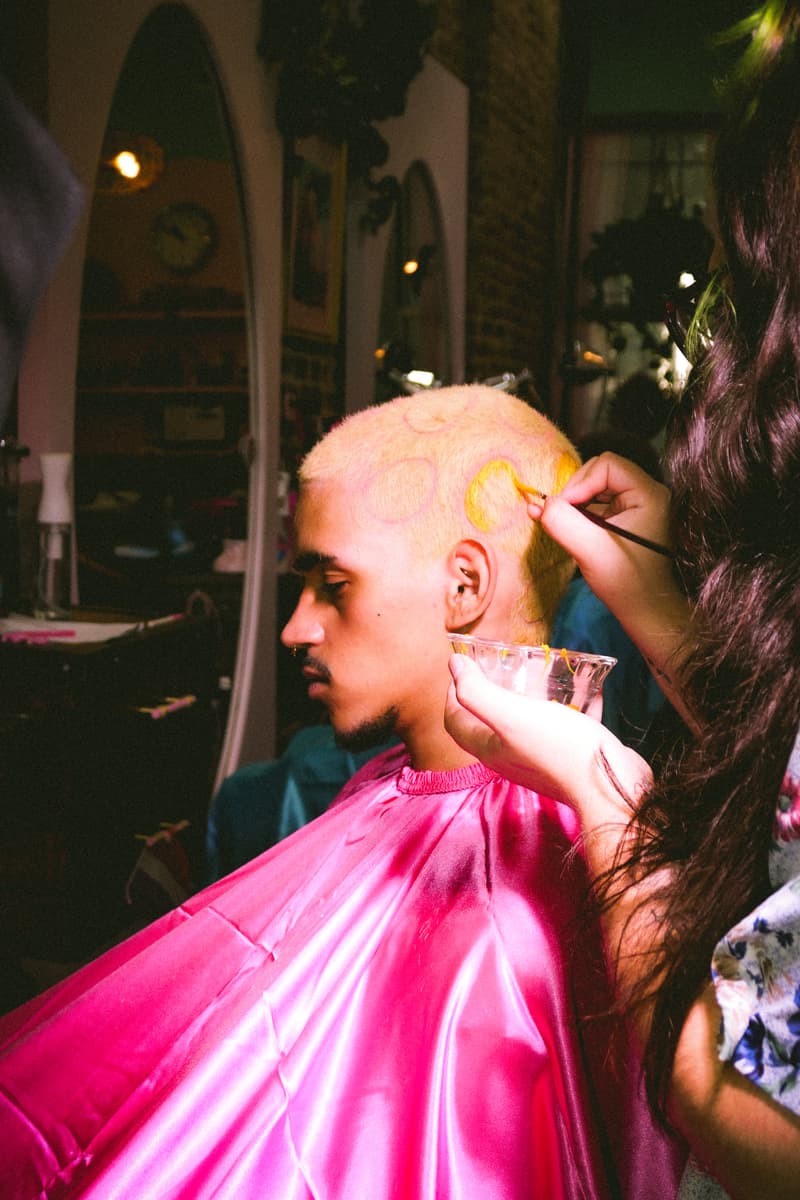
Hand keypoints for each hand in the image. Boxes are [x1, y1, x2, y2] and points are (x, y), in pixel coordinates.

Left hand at [445, 653, 649, 825]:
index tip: (466, 669)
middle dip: (491, 691)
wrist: (611, 784)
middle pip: (489, 722)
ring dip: (532, 697)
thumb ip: (477, 692)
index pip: (455, 721)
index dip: (453, 693)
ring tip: (542, 673)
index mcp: (490, 748)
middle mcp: (512, 757)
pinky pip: (565, 727)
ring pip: (528, 723)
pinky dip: (570, 705)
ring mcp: (542, 759)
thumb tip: (453, 665)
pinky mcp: (571, 757)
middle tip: (504, 666)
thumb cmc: (559, 747)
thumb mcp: (510, 715)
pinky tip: (582, 688)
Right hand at [529, 453, 693, 722]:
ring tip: (564, 528)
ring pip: (595, 489)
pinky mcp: (626, 521)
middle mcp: (646, 494)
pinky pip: (597, 505)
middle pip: (599, 473)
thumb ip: (562, 522)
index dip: (580, 482)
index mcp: (648, 493)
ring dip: (575, 506)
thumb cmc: (627, 583)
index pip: (606, 464)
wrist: (648, 614)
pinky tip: (572, 533)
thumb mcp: (590, 550)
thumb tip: (536, 503)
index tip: (564, 509)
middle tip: (559, 518)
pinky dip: (580, 515)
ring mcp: (637, 507)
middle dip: (574, 493)